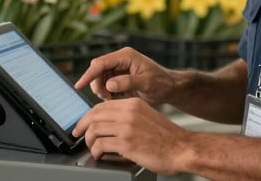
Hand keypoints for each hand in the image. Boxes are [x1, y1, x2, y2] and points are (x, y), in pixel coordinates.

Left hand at [73, 98, 189, 174]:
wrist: (182, 148)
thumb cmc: (166, 137)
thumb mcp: (146, 117)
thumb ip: (129, 116)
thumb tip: (109, 122)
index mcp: (133, 104)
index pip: (101, 106)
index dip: (88, 116)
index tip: (83, 124)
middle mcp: (128, 112)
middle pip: (94, 115)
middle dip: (82, 126)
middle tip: (78, 135)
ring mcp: (127, 127)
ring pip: (94, 130)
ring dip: (89, 141)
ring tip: (92, 148)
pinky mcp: (126, 143)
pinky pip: (100, 145)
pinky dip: (96, 151)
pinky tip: (99, 155)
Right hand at [74, 47, 174, 104]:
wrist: (169, 87)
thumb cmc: (161, 83)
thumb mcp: (146, 83)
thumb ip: (127, 82)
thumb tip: (109, 84)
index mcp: (126, 56)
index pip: (101, 63)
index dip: (89, 74)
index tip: (80, 85)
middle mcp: (121, 59)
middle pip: (98, 70)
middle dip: (97, 84)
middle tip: (106, 98)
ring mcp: (120, 67)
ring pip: (100, 77)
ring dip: (101, 89)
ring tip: (111, 99)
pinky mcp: (120, 76)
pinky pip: (105, 83)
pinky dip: (106, 92)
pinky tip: (113, 99)